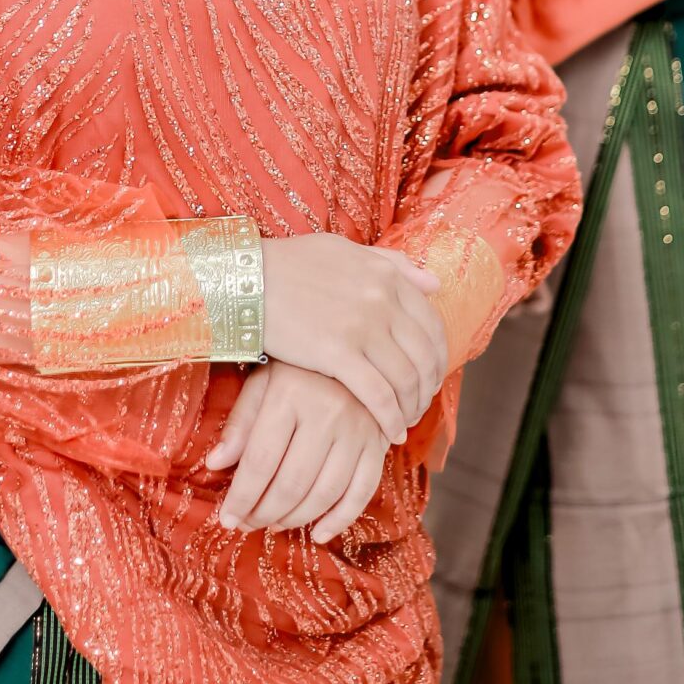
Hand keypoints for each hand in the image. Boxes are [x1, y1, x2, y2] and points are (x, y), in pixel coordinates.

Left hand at [207, 363, 388, 542]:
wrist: (353, 346)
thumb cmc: (298, 367)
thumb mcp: (262, 381)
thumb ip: (240, 423)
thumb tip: (216, 464)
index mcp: (290, 394)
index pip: (260, 460)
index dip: (241, 497)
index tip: (227, 519)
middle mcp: (327, 412)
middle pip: (292, 483)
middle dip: (264, 513)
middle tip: (247, 525)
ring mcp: (358, 429)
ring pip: (325, 493)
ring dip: (296, 518)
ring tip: (275, 524)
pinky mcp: (380, 442)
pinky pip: (363, 492)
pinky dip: (341, 519)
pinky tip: (319, 533)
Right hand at [261, 234, 446, 443]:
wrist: (245, 278)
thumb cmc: (289, 264)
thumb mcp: (346, 251)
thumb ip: (393, 265)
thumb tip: (435, 283)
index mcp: (387, 275)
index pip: (431, 325)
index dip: (438, 358)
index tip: (431, 377)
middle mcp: (382, 299)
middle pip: (425, 355)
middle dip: (427, 387)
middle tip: (419, 406)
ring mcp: (362, 326)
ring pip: (406, 378)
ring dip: (411, 407)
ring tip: (404, 421)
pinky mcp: (337, 352)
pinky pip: (379, 395)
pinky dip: (390, 418)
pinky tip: (390, 432)